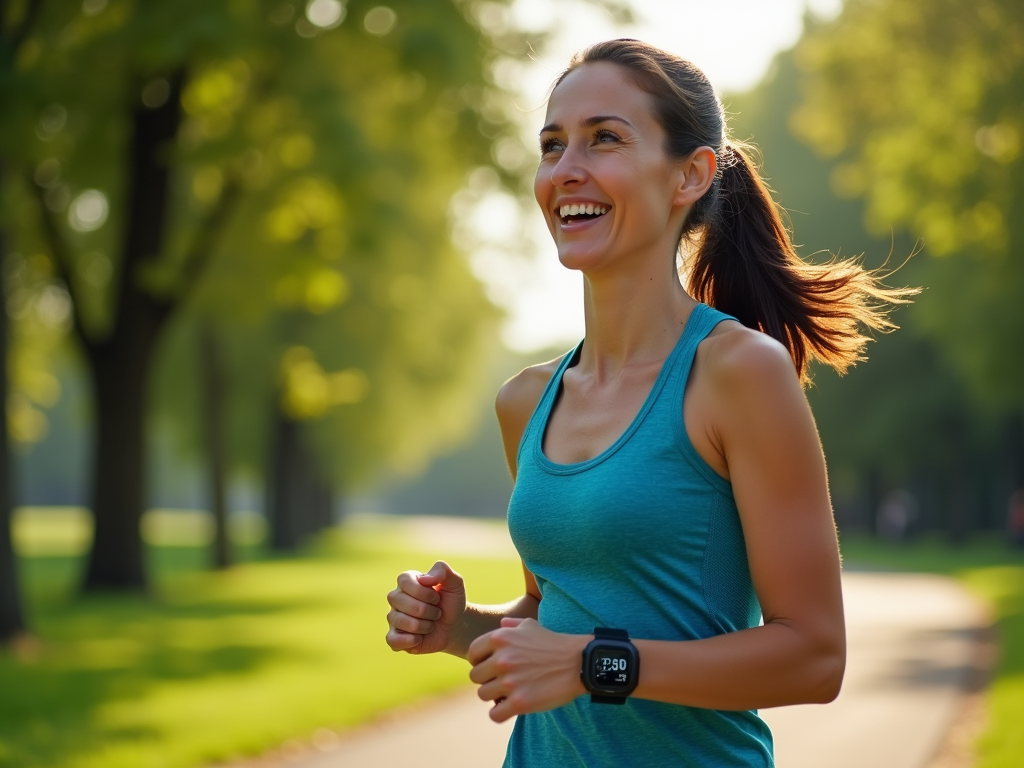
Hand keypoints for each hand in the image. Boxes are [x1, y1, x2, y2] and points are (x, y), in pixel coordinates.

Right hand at [386, 561, 466, 654]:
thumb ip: (442, 570)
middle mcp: (396, 598)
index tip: (437, 598)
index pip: (404, 582)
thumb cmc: (451, 601)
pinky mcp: (395, 637)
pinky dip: (408, 641)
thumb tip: (424, 579)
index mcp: (407, 581)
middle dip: (426, 610)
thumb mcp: (454, 582)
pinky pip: (392, 640)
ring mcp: (394, 618)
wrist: (455, 625)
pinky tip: (420, 638)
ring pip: (399, 621)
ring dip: (423, 625)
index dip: (423, 592)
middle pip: (400, 601)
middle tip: (437, 612)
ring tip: (431, 625)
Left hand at [468, 617, 587, 722]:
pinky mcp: (520, 702)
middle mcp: (502, 659)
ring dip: (494, 696)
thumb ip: (512, 625)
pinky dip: (500, 713)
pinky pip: (495, 714)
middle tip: (502, 681)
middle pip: (475, 676)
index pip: (472, 653)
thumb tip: (501, 624)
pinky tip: (511, 707)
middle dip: (487, 679)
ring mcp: (510, 682)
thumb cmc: (554, 643)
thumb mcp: (531, 626)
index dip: (480, 661)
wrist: (579, 662)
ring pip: (483, 695)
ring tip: (508, 693)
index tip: (491, 667)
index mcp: (500, 638)